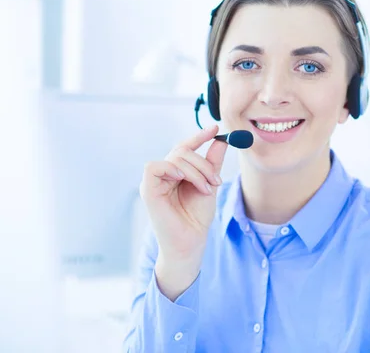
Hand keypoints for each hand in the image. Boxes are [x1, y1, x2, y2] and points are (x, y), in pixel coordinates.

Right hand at [139, 125, 227, 295]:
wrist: (191, 241)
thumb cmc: (197, 217)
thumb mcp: (209, 184)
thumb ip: (213, 163)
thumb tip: (221, 140)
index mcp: (177, 173)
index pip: (185, 148)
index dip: (199, 136)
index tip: (215, 128)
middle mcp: (164, 175)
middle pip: (182, 151)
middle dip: (203, 163)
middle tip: (216, 181)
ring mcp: (154, 182)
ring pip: (174, 158)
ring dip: (195, 171)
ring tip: (206, 189)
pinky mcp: (148, 190)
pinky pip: (154, 167)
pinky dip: (171, 168)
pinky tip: (183, 178)